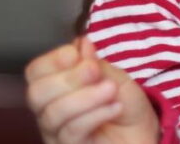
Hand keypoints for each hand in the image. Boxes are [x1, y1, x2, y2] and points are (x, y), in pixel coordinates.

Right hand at [25, 37, 159, 143]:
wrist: (144, 132)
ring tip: (111, 89)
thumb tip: (80, 43)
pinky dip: (95, 114)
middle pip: (36, 93)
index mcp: (56, 87)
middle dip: (68, 78)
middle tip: (95, 70)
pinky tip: (114, 107)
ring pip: (53, 114)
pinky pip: (71, 132)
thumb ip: (94, 63)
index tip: (78, 53)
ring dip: (85, 96)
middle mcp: (49, 111)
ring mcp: (57, 134)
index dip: (53, 59)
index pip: (35, 71)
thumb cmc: (125, 104)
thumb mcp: (114, 77)